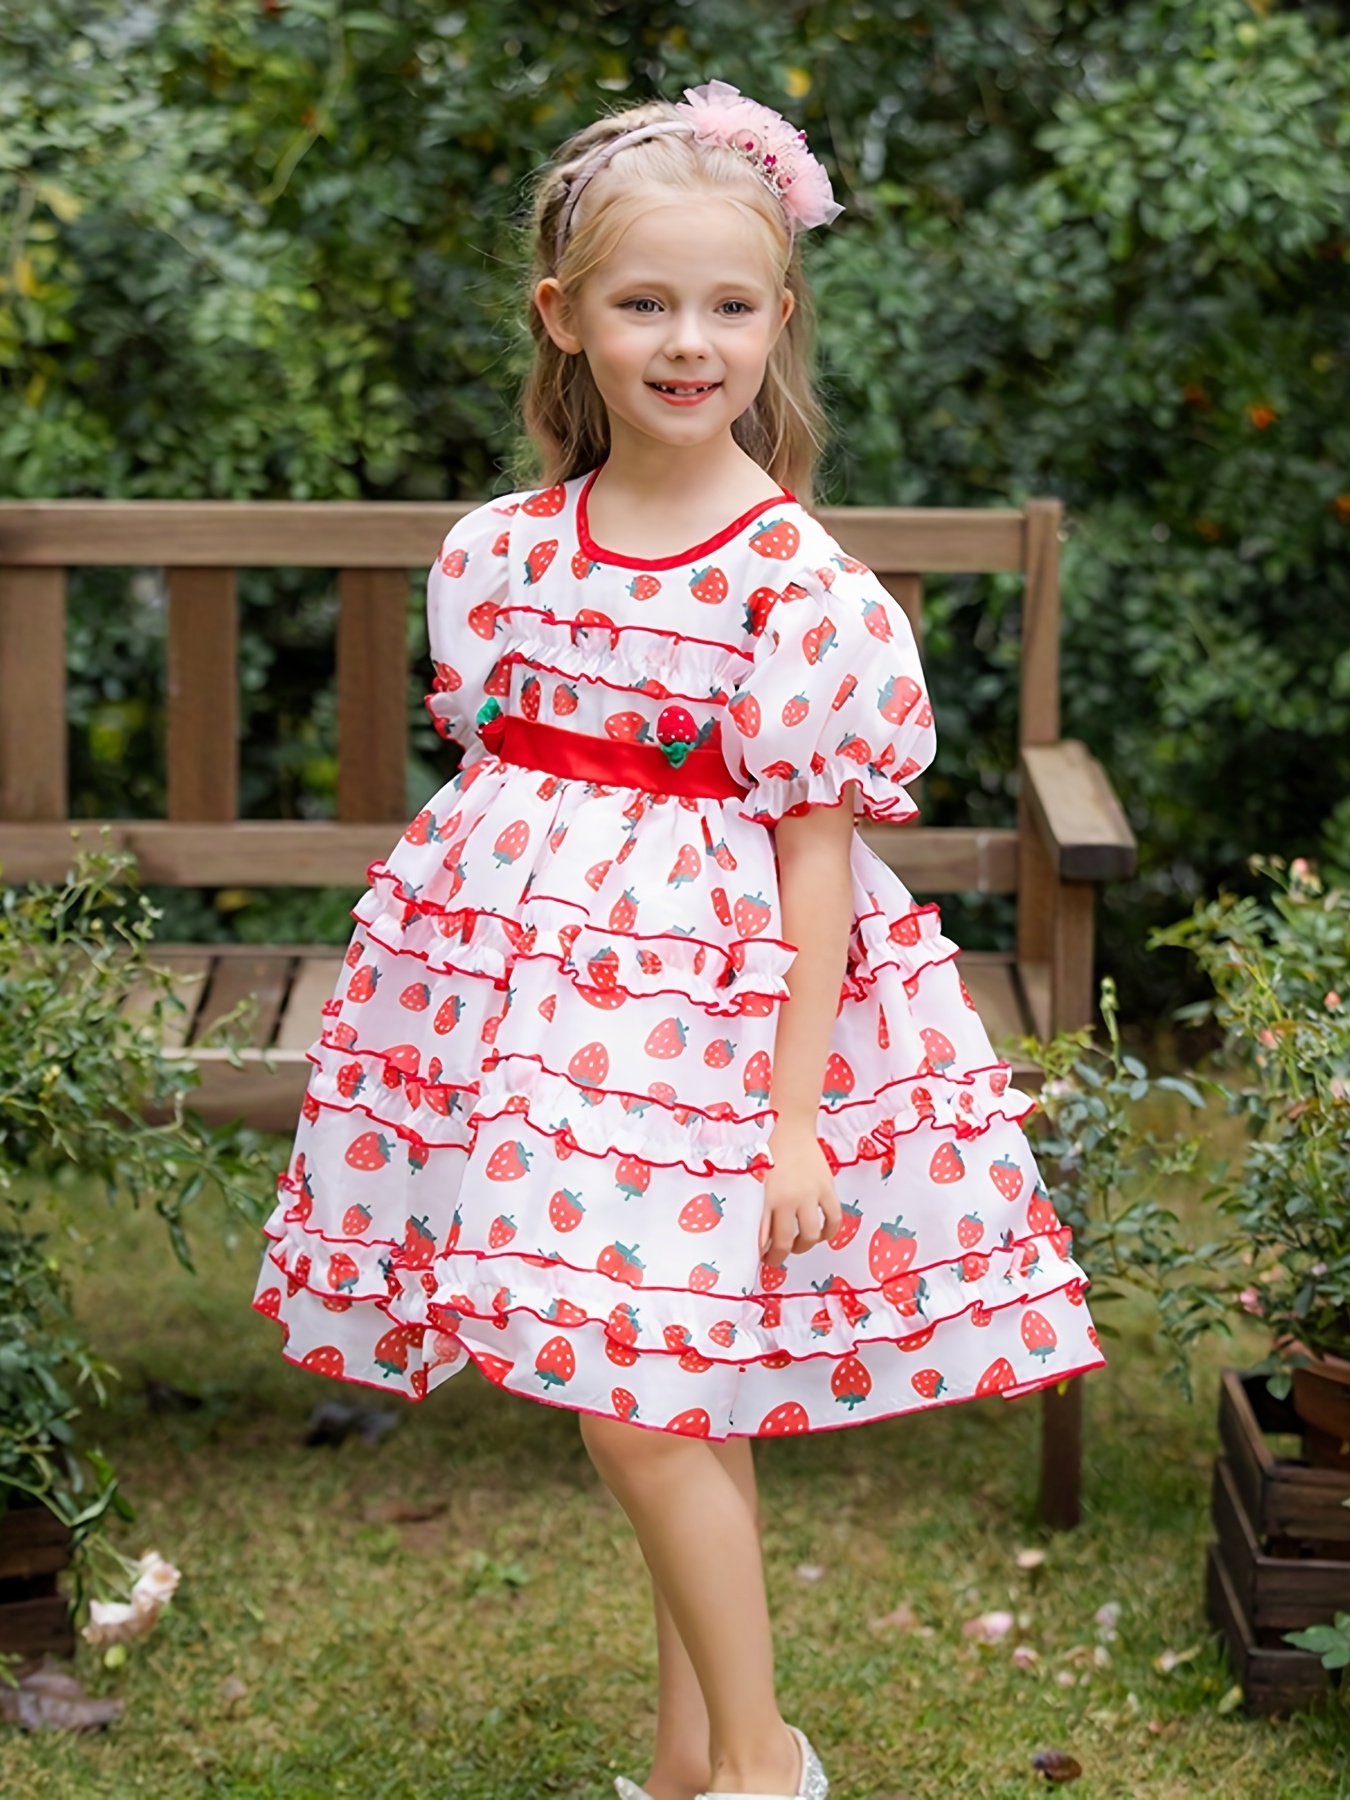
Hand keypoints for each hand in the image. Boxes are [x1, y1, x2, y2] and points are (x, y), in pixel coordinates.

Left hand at [759, 1121, 841, 1264]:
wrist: (790, 1127)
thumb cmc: (767, 1152)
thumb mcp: (755, 1182)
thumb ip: (758, 1210)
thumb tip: (760, 1240)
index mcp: (770, 1197)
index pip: (770, 1238)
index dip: (770, 1255)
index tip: (766, 1260)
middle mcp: (792, 1198)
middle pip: (791, 1240)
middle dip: (784, 1254)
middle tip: (779, 1255)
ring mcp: (813, 1193)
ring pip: (814, 1233)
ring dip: (806, 1244)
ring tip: (798, 1243)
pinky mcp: (828, 1187)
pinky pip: (834, 1218)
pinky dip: (829, 1231)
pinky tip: (821, 1234)